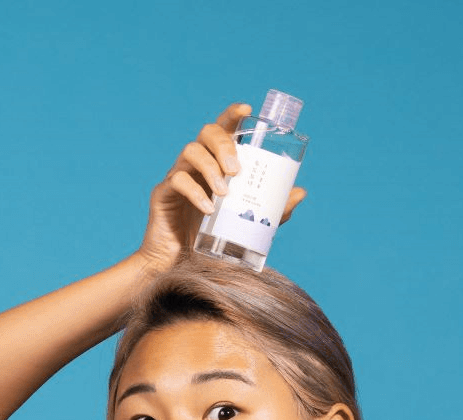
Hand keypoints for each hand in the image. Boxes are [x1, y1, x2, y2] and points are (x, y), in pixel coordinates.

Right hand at [136, 103, 307, 271]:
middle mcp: (195, 164)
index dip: (233, 114)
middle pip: (207, 133)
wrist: (178, 267)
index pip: (223, 129)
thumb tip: (300, 192)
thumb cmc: (211, 241)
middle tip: (236, 169)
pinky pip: (177, 181)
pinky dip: (195, 192)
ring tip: (224, 193)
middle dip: (224, 145)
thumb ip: (273, 209)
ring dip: (210, 168)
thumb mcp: (248, 223)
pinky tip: (208, 208)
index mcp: (215, 163)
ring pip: (191, 151)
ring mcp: (177, 176)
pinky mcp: (162, 194)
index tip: (247, 109)